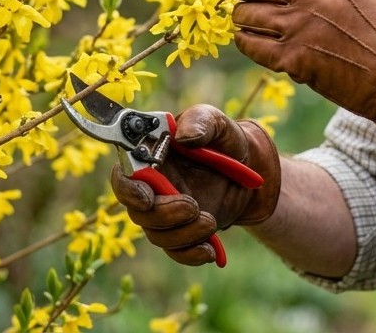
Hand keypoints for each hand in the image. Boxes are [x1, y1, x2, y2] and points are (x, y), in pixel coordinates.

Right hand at [110, 104, 280, 265]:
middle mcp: (152, 187)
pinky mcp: (182, 232)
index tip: (147, 198)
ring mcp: (166, 212)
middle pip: (138, 212)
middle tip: (192, 206)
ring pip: (157, 235)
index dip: (128, 190)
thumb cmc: (224, 139)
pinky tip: (209, 250)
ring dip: (183, 234)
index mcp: (150, 158)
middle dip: (163, 215)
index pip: (123, 176)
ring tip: (210, 221)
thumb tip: (184, 136)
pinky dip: (191, 254)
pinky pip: (177, 252)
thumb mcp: (217, 123)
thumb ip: (201, 121)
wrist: (251, 169)